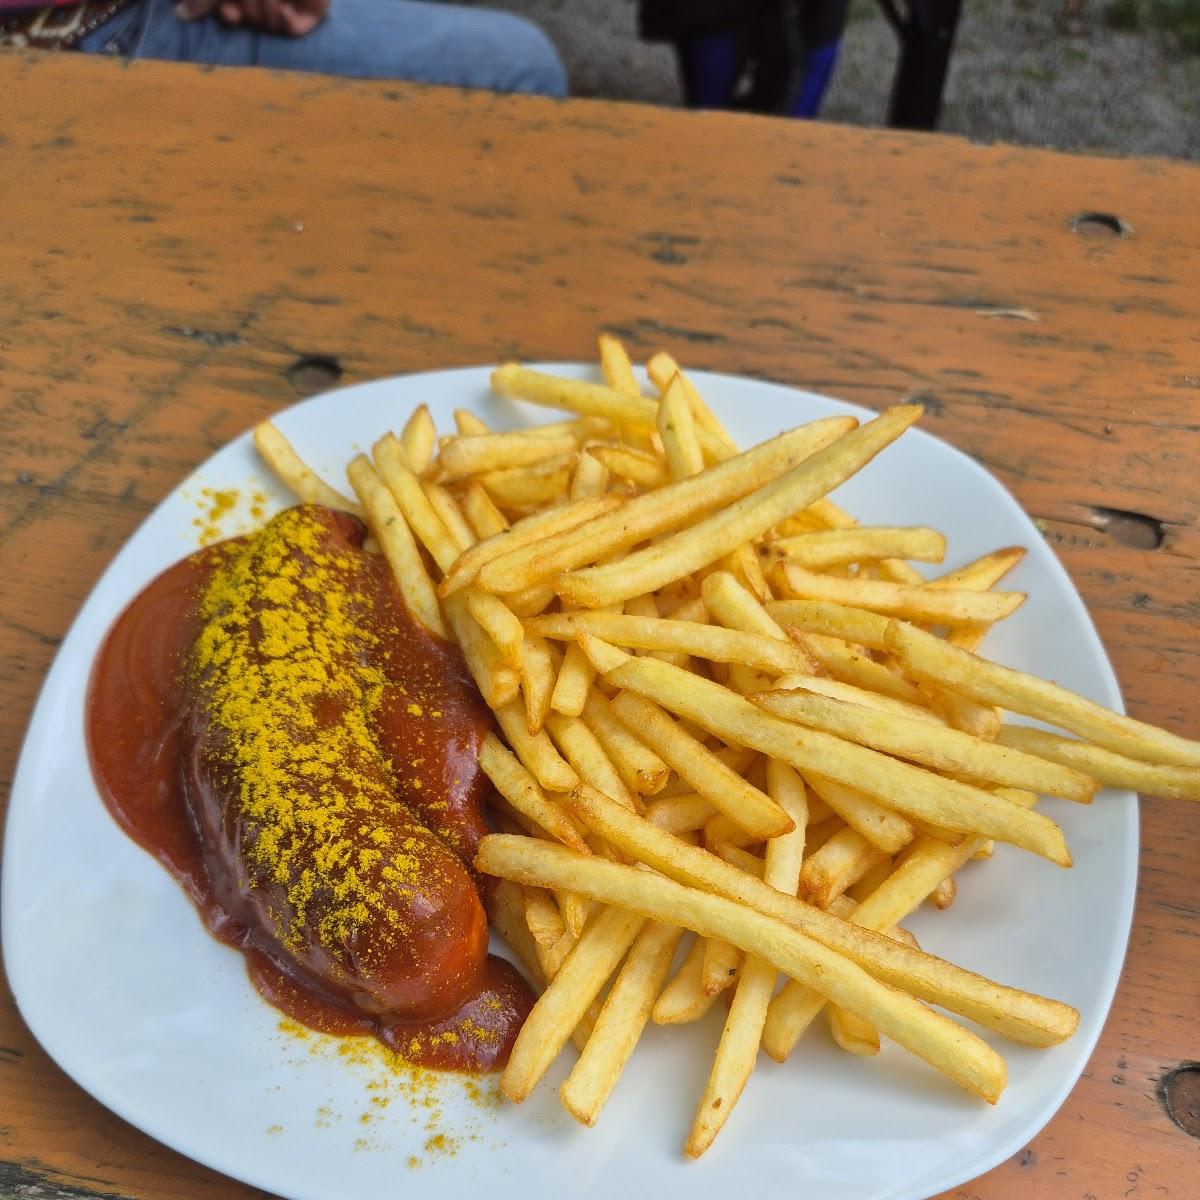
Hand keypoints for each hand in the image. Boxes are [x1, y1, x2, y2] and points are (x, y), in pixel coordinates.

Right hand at [175, 0, 327, 36]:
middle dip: (248, 3)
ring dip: (264, 7)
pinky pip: (293, 32)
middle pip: (249, 18)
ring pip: (269, 25)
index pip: (232, 13)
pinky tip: (283, 5)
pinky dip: (285, 22)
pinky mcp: (312, 10)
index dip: (229, 16)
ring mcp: (289, 1)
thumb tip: (180, 14)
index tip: (230, 13)